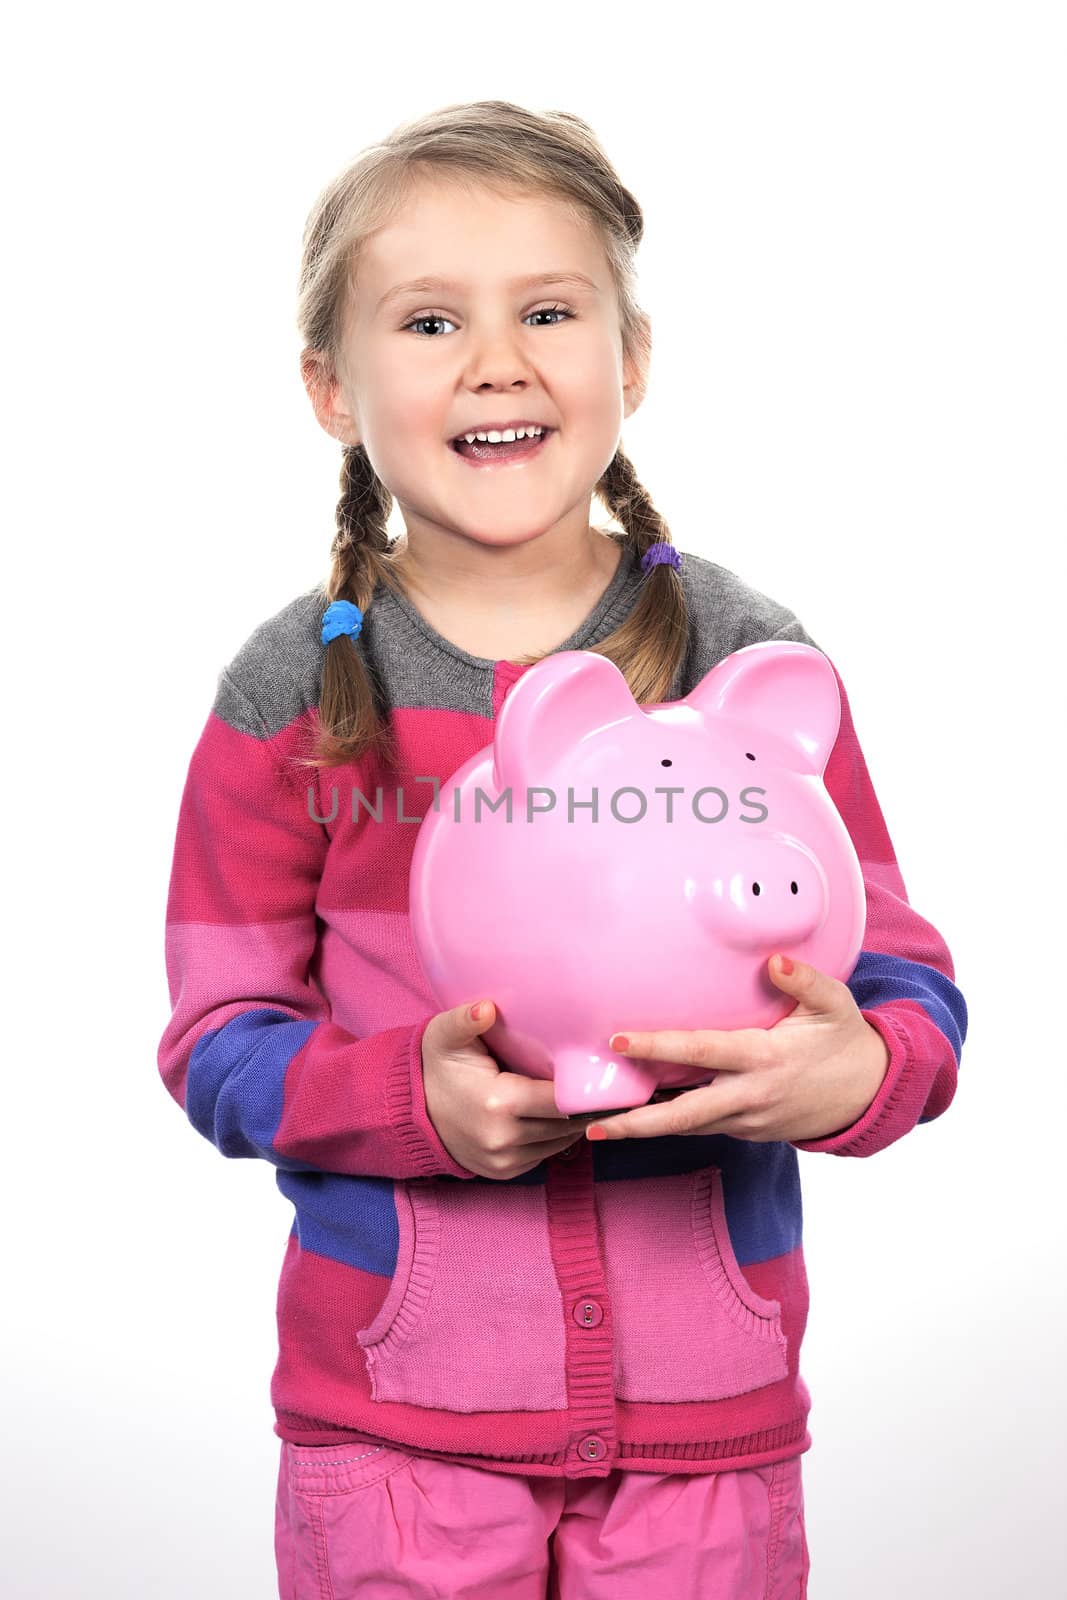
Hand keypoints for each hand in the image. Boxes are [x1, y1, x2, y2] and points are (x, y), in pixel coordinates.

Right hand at [422, 1000, 600, 1179]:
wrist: (409, 1111)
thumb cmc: (436, 1067)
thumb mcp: (445, 1036)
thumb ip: (466, 1020)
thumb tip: (486, 1008)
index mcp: (498, 1102)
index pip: (561, 1100)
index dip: (583, 1089)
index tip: (595, 1074)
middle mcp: (503, 1138)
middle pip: (566, 1123)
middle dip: (583, 1106)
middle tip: (599, 1086)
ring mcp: (503, 1160)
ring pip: (559, 1143)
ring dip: (572, 1123)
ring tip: (582, 1100)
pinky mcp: (503, 1172)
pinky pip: (542, 1155)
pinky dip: (552, 1138)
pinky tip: (554, 1117)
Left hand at [586, 954, 890, 1142]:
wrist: (870, 1093)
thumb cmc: (846, 1041)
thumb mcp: (835, 1004)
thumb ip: (803, 981)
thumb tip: (774, 961)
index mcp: (765, 1059)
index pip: (702, 1051)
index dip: (658, 1046)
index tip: (618, 1041)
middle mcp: (751, 1095)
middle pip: (685, 1115)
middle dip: (639, 1122)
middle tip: (595, 1123)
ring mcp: (749, 1118)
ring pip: (690, 1125)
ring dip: (646, 1128)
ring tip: (598, 1125)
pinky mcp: (748, 1129)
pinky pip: (704, 1124)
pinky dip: (671, 1123)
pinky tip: (637, 1115)